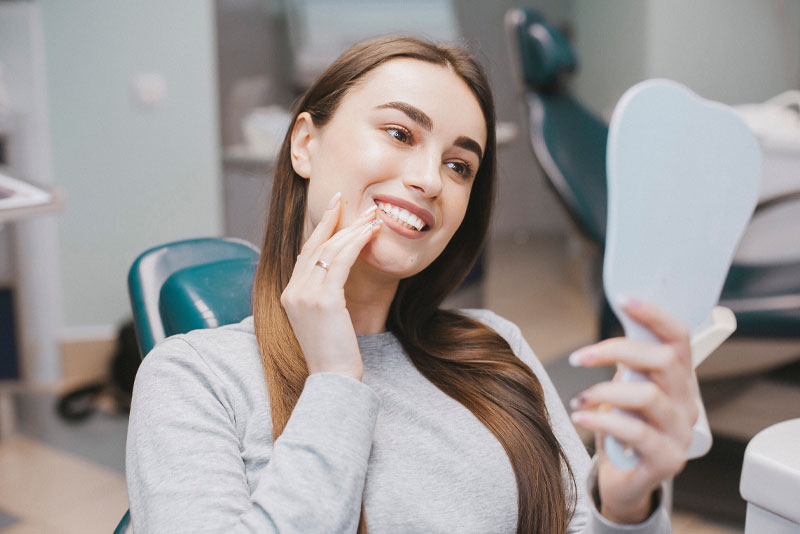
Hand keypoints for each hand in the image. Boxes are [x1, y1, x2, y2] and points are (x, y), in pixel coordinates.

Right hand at [280, 192, 381, 380]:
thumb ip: (322, 296)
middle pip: (315, 246)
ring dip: (352, 230)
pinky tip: (370, 234)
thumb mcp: (322, 320)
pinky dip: (356, 243)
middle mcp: (293, 292)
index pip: (305, 254)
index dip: (320, 229)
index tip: (333, 208)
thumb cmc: (334, 354)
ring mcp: (305, 296)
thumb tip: (335, 276)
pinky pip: (341, 262)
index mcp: (289, 295)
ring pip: (329, 250)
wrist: (334, 379)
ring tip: (372, 217)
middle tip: (352, 202)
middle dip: (335, 220)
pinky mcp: (323, 301)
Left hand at [569, 299, 697, 523]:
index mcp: (679, 380)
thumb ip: (626, 361)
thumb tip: (613, 322)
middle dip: (616, 351)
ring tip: (579, 398)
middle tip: (579, 358)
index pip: (679, 338)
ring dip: (605, 391)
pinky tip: (582, 417)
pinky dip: (603, 420)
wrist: (624, 480)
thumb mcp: (624, 387)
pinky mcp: (668, 459)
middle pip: (663, 361)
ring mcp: (681, 433)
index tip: (624, 300)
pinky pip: (637, 432)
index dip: (654, 316)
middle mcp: (687, 403)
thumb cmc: (622, 427)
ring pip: (649, 395)